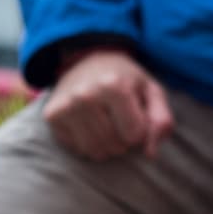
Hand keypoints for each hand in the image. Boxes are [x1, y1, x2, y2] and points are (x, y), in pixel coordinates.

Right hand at [43, 47, 173, 161]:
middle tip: (122, 120)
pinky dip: (89, 144)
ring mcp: (65, 106)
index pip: (135, 135)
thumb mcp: (152, 91)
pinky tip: (91, 124)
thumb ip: (161, 120)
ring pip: (94, 150)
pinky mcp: (52, 116)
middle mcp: (85, 95)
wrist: (91, 59)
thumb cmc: (127, 79)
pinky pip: (77, 149)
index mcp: (114, 86)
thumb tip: (151, 154)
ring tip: (109, 124)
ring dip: (107, 146)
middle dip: (124, 141)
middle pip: (114, 145)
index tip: (137, 115)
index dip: (140, 131)